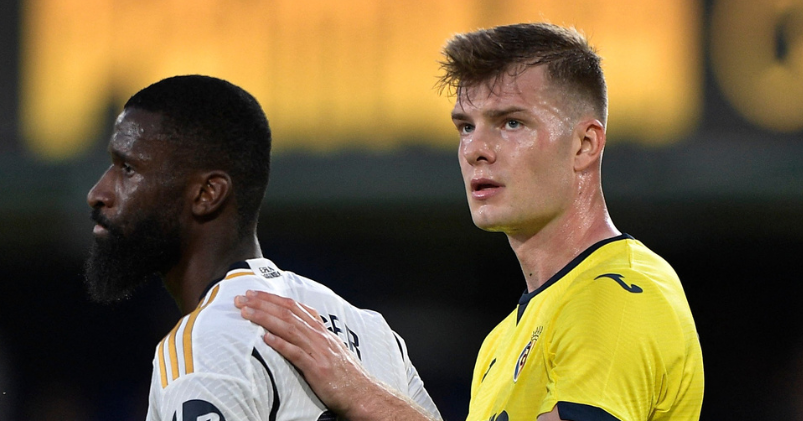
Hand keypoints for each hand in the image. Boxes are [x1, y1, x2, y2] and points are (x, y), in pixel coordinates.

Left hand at [234, 291, 373, 417]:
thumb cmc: (346, 376)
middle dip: (263, 304)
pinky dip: (281, 344)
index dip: (273, 299)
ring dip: (265, 318)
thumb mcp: (330, 351)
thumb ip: (313, 340)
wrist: (363, 393)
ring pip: (289, 328)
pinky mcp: (317, 369)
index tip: (254, 294)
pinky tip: (265, 339)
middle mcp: (320, 336)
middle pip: (288, 313)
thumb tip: (293, 333)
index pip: (295, 307)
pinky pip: (296, 353)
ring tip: (246, 313)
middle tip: (242, 298)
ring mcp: (318, 351)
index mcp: (322, 331)